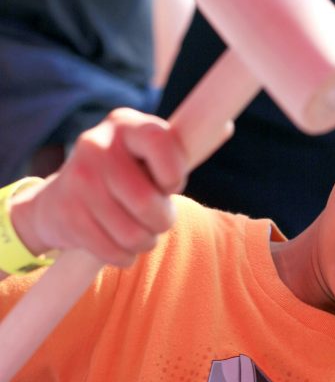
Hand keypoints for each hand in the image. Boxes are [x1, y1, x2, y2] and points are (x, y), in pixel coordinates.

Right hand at [11, 108, 187, 267]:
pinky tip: (118, 243)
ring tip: (138, 232)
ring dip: (144, 242)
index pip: (160, 143)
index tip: (170, 186)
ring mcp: (78, 179)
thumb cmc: (125, 178)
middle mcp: (96, 146)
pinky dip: (124, 256)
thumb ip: (176, 153)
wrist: (63, 198)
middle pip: (147, 203)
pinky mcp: (66, 213)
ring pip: (132, 234)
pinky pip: (112, 252)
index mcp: (125, 125)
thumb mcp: (148, 156)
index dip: (174, 175)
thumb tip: (224, 128)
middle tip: (157, 219)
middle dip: (162, 221)